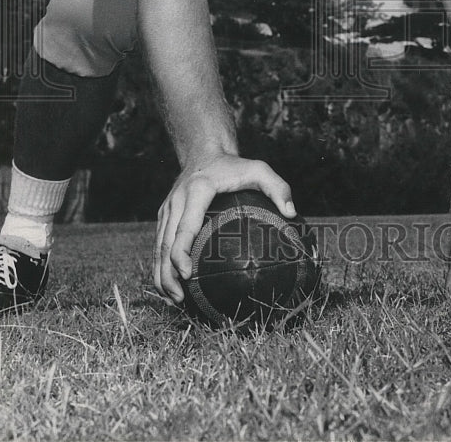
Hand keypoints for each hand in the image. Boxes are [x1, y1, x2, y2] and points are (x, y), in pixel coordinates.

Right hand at [153, 152, 295, 303]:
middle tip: (180, 298)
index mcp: (197, 191)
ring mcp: (167, 209)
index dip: (182, 252)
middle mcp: (177, 200)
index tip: (188, 274)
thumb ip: (277, 187)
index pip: (185, 226)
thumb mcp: (258, 169)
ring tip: (173, 300)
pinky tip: (167, 286)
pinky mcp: (164, 215)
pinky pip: (158, 243)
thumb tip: (292, 213)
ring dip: (160, 275)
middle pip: (166, 242)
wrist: (204, 151)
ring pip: (158, 246)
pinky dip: (159, 266)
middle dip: (168, 273)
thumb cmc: (234, 165)